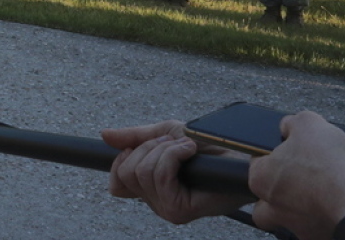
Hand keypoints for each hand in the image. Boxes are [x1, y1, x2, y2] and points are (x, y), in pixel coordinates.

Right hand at [103, 122, 253, 223]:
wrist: (239, 155)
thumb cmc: (208, 147)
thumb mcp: (164, 134)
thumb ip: (134, 137)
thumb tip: (104, 135)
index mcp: (150, 189)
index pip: (116, 184)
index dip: (122, 160)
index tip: (141, 147)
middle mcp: (156, 203)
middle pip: (126, 172)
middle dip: (148, 147)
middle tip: (172, 144)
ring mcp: (166, 209)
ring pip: (143, 171)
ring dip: (165, 149)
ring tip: (186, 148)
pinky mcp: (179, 210)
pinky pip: (160, 174)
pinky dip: (174, 154)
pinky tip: (190, 152)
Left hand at [249, 112, 344, 239]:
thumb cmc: (329, 166)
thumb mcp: (309, 123)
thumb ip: (293, 123)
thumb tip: (288, 126)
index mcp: (261, 178)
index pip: (257, 163)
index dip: (275, 152)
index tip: (291, 149)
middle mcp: (271, 207)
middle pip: (267, 198)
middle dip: (282, 188)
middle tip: (303, 176)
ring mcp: (295, 226)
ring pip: (290, 216)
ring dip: (303, 205)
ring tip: (326, 191)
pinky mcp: (317, 238)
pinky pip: (316, 227)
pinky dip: (326, 217)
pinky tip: (341, 204)